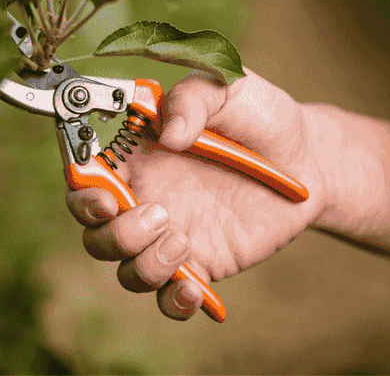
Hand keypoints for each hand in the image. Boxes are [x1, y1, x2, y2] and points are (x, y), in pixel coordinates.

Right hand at [65, 68, 327, 319]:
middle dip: (112, 233)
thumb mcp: (229, 87)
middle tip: (157, 214)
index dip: (81, 189)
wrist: (309, 160)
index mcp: (136, 154)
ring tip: (184, 239)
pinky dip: (172, 302)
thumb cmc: (261, 117)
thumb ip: (193, 99)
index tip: (102, 194)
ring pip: (126, 269)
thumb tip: (169, 133)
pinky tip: (196, 288)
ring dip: (144, 263)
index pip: (85, 175)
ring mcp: (169, 234)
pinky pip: (168, 298)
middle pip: (95, 231)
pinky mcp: (199, 265)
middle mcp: (144, 196)